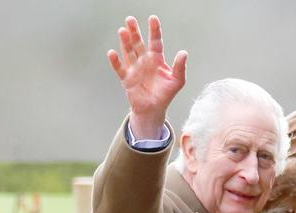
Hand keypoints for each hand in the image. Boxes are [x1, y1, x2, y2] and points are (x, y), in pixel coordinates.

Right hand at [107, 15, 186, 137]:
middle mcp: (144, 60)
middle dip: (134, 32)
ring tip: (122, 31)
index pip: (155, 41)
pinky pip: (120, 68)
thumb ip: (180, 67)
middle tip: (130, 19)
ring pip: (128, 52)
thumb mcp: (177, 81)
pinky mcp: (127, 79)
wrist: (153, 110)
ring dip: (125, 42)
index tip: (153, 19)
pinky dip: (115, 61)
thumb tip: (183, 53)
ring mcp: (134, 68)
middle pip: (138, 43)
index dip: (154, 30)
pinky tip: (112, 53)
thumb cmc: (165, 94)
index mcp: (156, 59)